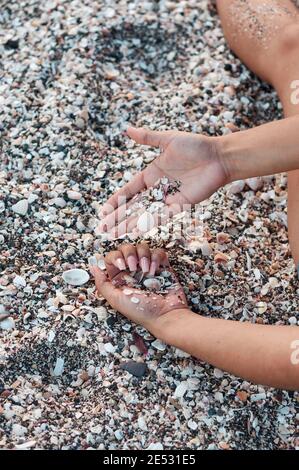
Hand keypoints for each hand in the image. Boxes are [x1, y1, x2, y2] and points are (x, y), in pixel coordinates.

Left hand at [89, 243, 190, 335]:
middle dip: (130, 254)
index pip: (112, 257)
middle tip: (134, 267)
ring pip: (142, 247)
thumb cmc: (142, 312)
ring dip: (143, 255)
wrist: (165, 315)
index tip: (122, 266)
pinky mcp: (162, 266)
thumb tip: (93, 267)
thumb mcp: (115, 300)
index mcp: (119, 278)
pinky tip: (155, 270)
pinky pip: (158, 252)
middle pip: (127, 248)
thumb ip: (102, 284)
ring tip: (146, 270)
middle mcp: (132, 271)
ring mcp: (147, 267)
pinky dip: (156, 258)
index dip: (116, 257)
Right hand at [98, 127, 227, 236]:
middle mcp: (158, 189)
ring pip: (143, 214)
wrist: (219, 157)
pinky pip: (161, 217)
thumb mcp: (168, 139)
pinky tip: (134, 231)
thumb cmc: (196, 146)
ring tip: (113, 234)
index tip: (103, 211)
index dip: (115, 201)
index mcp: (152, 175)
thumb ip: (148, 138)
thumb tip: (127, 130)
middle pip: (132, 206)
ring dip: (128, 224)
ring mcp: (168, 199)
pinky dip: (147, 224)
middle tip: (102, 228)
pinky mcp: (180, 206)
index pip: (128, 191)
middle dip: (116, 218)